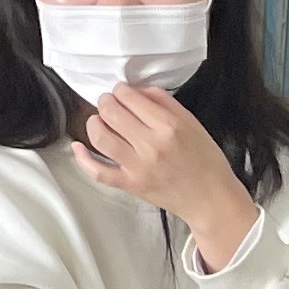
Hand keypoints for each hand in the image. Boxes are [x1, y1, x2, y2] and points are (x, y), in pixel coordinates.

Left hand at [74, 81, 261, 269]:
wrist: (210, 198)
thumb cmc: (205, 161)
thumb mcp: (192, 123)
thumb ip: (164, 103)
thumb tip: (137, 92)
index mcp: (169, 126)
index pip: (130, 97)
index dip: (121, 90)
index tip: (122, 92)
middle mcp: (151, 145)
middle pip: (112, 113)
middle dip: (106, 102)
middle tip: (109, 102)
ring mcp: (138, 167)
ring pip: (101, 137)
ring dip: (94, 122)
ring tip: (99, 120)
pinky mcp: (130, 185)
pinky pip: (98, 172)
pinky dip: (83, 158)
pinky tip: (77, 146)